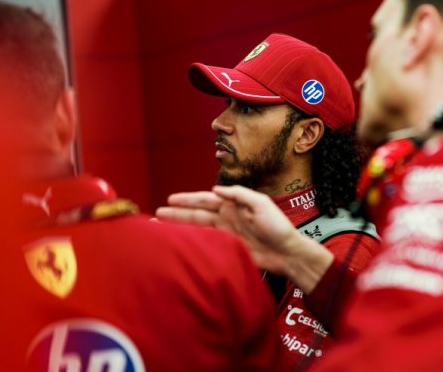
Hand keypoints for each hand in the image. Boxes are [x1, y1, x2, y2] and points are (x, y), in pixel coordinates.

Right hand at [157, 185, 333, 291]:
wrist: (287, 252)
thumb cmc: (277, 226)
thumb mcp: (261, 203)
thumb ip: (239, 194)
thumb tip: (216, 190)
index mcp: (233, 204)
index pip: (205, 200)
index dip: (187, 200)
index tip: (170, 200)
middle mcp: (226, 217)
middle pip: (196, 214)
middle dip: (177, 213)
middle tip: (156, 214)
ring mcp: (226, 233)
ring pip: (198, 228)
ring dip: (180, 227)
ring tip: (161, 228)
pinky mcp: (228, 248)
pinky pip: (205, 242)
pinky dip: (192, 242)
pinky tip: (179, 244)